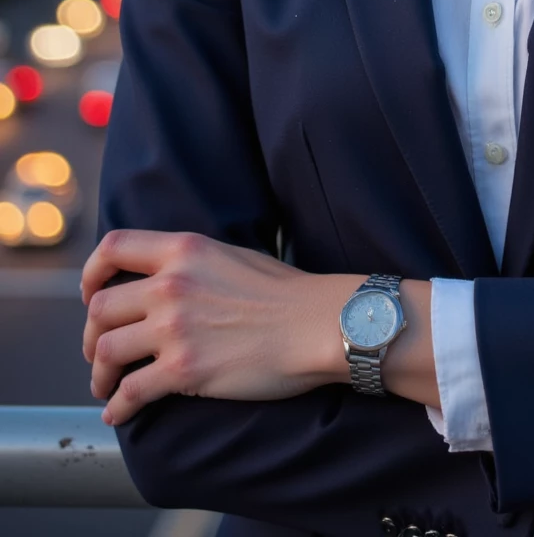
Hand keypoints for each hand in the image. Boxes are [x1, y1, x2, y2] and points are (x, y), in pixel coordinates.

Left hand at [81, 229, 361, 424]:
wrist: (315, 324)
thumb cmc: (283, 292)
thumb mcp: (230, 255)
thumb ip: (191, 263)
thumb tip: (165, 279)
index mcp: (184, 250)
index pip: (114, 247)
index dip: (92, 272)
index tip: (91, 293)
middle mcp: (171, 285)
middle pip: (101, 307)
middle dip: (91, 334)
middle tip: (98, 351)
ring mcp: (174, 328)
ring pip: (107, 350)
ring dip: (100, 373)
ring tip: (106, 386)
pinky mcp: (183, 370)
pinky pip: (130, 392)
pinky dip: (118, 407)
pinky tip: (118, 414)